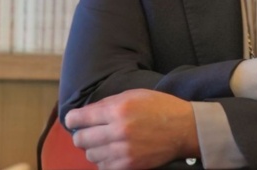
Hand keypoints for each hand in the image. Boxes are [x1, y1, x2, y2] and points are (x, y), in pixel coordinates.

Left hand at [64, 89, 199, 169]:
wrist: (184, 128)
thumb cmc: (160, 107)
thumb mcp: (134, 95)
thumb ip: (108, 103)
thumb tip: (86, 112)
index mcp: (118, 109)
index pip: (80, 118)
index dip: (72, 119)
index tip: (73, 121)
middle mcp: (118, 130)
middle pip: (81, 139)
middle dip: (82, 135)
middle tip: (90, 132)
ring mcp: (123, 150)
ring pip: (90, 155)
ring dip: (94, 149)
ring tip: (106, 143)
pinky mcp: (129, 165)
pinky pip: (103, 167)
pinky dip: (104, 161)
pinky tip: (113, 153)